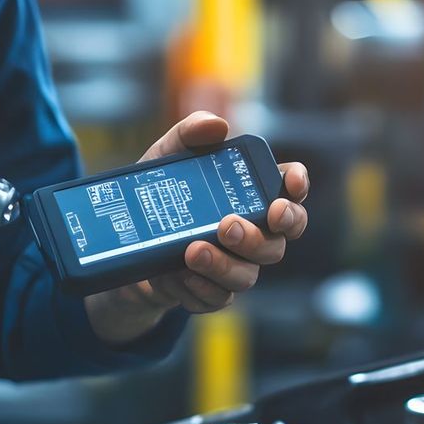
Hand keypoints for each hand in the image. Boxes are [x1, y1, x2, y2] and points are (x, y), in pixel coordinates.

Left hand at [84, 111, 310, 345]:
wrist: (125, 245)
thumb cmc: (161, 193)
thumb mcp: (166, 157)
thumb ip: (189, 134)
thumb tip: (216, 125)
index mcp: (253, 195)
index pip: (291, 191)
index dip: (298, 187)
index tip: (290, 185)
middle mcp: (254, 232)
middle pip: (278, 241)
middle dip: (259, 235)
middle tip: (229, 225)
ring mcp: (235, 265)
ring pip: (248, 274)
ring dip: (224, 264)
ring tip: (193, 250)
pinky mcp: (212, 292)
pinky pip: (218, 298)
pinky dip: (201, 288)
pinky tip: (181, 275)